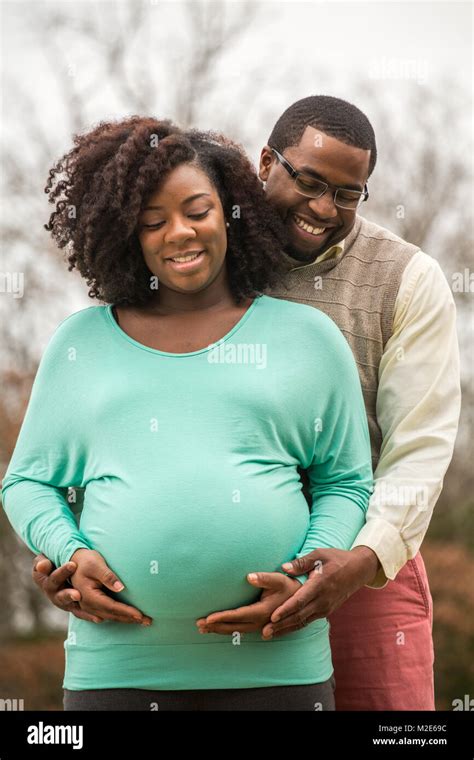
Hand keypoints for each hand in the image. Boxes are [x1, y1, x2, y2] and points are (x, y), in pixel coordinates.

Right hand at [33, 550, 152, 624]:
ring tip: (140, 621)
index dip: (127, 612)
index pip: (112, 607)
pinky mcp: (88, 603)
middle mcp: (87, 604)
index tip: (141, 615)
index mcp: (89, 596)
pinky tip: (122, 620)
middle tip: (148, 621)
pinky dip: (115, 617)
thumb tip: (121, 588)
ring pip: (108, 616)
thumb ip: (108, 576)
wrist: (70, 559)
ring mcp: (86, 605)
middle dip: (130, 619)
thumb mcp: (96, 565)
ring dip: (125, 619)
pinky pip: (103, 614)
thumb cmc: (86, 560)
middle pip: (112, 615)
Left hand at [195, 571, 301, 638]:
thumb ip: (264, 578)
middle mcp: (260, 622)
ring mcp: (261, 625)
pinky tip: (219, 629)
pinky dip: (228, 630)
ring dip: (219, 630)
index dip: (222, 617)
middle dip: (215, 626)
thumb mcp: (279, 579)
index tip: (207, 618)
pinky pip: (241, 630)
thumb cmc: (289, 586)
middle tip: (198, 625)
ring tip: (203, 628)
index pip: (237, 615)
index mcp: (263, 611)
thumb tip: (249, 576)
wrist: (302, 600)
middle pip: (234, 626)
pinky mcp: (261, 625)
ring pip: (236, 630)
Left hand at [261, 546, 380, 639]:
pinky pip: (308, 621)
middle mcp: (323, 600)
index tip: (272, 617)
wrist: (359, 570)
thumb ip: (301, 562)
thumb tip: (284, 568)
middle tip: (264, 632)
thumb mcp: (319, 554)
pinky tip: (283, 630)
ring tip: (269, 635)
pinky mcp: (326, 611)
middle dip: (281, 625)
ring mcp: (326, 607)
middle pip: (299, 615)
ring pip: (303, 621)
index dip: (286, 609)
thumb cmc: (336, 558)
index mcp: (320, 584)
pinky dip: (294, 626)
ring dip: (285, 629)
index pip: (300, 600)